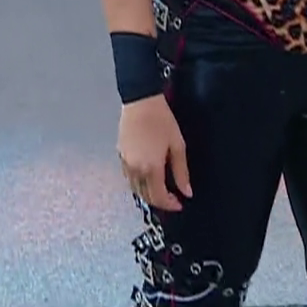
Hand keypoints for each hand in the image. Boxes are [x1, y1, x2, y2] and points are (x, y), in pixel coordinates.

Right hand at [117, 94, 190, 211]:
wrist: (140, 101)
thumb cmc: (161, 121)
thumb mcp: (177, 145)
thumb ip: (181, 171)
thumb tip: (187, 191)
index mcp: (151, 168)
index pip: (159, 197)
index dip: (170, 204)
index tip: (179, 203)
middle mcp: (135, 169)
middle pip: (146, 196)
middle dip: (160, 201)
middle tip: (172, 198)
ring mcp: (125, 163)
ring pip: (135, 189)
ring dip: (148, 193)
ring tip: (160, 189)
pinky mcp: (120, 155)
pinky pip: (129, 177)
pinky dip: (138, 183)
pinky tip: (147, 177)